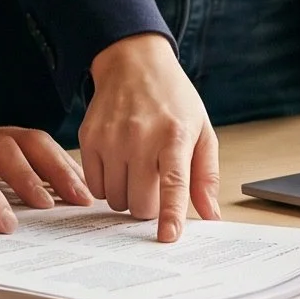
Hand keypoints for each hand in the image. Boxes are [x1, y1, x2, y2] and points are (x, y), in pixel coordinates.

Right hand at [80, 33, 218, 243]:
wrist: (133, 62)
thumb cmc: (173, 99)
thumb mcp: (201, 131)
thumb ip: (206, 176)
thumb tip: (211, 216)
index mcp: (174, 135)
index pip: (173, 183)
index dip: (170, 214)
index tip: (168, 237)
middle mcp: (140, 136)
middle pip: (140, 203)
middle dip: (149, 207)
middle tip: (155, 185)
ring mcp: (111, 138)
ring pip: (116, 199)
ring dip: (127, 196)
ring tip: (136, 171)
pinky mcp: (88, 138)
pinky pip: (95, 186)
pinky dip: (107, 185)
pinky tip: (117, 165)